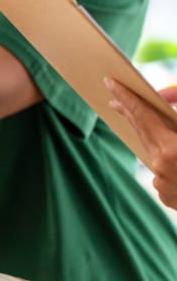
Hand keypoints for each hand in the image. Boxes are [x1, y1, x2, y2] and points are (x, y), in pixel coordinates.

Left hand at [107, 78, 176, 208]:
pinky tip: (174, 161)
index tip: (110, 82)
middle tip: (115, 99)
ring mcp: (163, 185)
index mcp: (172, 150)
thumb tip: (163, 96)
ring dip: (149, 137)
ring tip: (136, 119)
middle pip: (141, 133)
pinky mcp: (167, 198)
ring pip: (154, 153)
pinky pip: (163, 173)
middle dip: (129, 114)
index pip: (143, 116)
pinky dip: (168, 162)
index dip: (127, 97)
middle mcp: (161, 168)